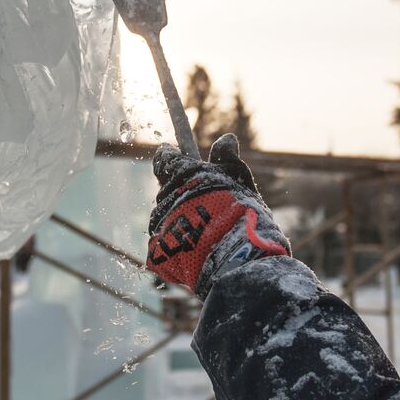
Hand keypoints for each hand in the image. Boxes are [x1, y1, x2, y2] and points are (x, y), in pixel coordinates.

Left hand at [146, 133, 289, 297]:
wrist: (235, 261)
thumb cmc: (241, 216)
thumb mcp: (240, 181)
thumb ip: (228, 160)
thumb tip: (227, 138)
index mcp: (184, 175)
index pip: (165, 159)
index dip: (169, 156)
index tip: (171, 153)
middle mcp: (167, 198)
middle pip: (168, 189)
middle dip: (181, 191)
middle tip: (203, 200)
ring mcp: (161, 225)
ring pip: (167, 215)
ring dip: (181, 217)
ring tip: (206, 229)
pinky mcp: (158, 251)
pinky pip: (166, 240)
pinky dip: (178, 241)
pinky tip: (197, 247)